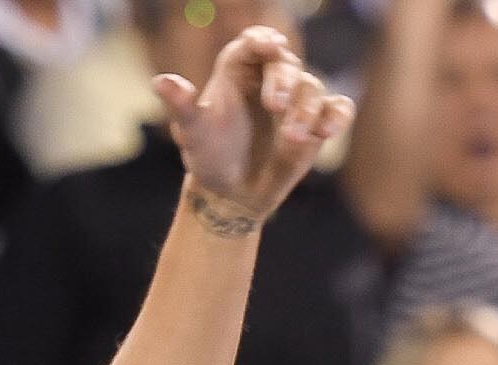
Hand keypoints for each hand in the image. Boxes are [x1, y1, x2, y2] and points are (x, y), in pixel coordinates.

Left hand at [157, 27, 351, 228]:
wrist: (232, 193)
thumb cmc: (209, 156)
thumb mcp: (192, 132)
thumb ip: (181, 105)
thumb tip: (160, 81)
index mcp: (238, 70)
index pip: (253, 44)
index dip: (263, 40)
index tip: (271, 45)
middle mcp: (269, 79)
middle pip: (285, 63)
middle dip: (284, 80)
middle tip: (274, 105)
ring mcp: (295, 100)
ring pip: (312, 87)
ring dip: (306, 108)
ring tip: (293, 137)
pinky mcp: (316, 123)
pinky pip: (337, 109)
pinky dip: (337, 115)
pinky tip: (327, 130)